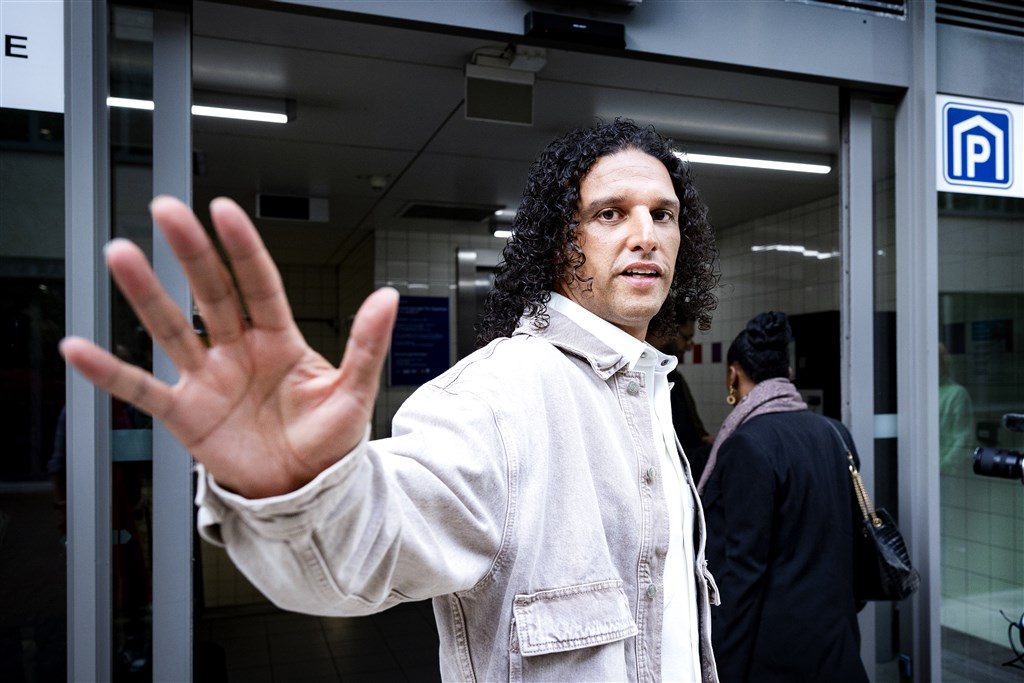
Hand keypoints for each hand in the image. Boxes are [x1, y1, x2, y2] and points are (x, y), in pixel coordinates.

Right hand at [60, 196, 397, 497]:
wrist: (303, 490)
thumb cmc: (328, 440)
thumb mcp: (354, 392)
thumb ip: (368, 344)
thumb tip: (388, 297)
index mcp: (280, 340)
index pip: (258, 283)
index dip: (242, 248)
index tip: (224, 210)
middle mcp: (239, 350)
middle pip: (210, 293)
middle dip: (190, 252)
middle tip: (167, 211)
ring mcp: (208, 379)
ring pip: (172, 328)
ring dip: (146, 295)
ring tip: (121, 255)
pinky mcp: (185, 413)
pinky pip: (142, 390)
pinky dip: (110, 373)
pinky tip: (80, 349)